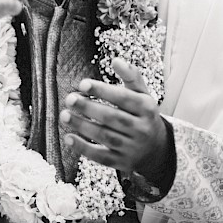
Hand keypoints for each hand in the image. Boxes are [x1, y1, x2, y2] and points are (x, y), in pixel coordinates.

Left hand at [62, 58, 169, 179]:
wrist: (157, 150)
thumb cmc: (143, 115)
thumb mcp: (142, 95)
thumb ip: (131, 76)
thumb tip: (116, 60)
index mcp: (147, 109)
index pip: (124, 98)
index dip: (103, 90)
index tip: (83, 83)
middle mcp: (142, 129)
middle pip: (113, 118)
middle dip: (89, 107)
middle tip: (70, 99)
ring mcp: (133, 148)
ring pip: (105, 137)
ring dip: (82, 126)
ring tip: (64, 115)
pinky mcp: (123, 163)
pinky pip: (102, 157)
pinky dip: (84, 148)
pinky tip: (68, 137)